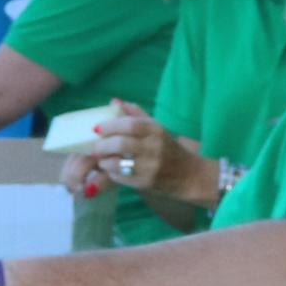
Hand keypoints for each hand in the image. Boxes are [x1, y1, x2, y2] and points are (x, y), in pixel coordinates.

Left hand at [64, 101, 214, 207]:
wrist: (189, 175)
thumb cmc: (168, 148)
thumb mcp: (156, 127)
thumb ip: (135, 114)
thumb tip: (114, 101)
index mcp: (157, 130)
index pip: (130, 125)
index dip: (110, 125)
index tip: (97, 128)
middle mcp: (155, 148)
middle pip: (121, 144)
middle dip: (103, 145)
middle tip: (95, 146)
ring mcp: (150, 167)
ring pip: (118, 163)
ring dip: (104, 160)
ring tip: (101, 158)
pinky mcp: (146, 183)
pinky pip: (121, 177)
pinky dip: (111, 172)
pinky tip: (110, 169)